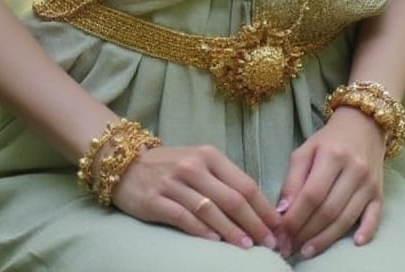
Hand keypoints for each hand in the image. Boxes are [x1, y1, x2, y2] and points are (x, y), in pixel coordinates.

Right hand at [113, 143, 280, 251]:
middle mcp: (194, 167)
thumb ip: (224, 181)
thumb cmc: (170, 167)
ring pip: (211, 210)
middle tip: (270, 243)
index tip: (279, 227)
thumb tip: (257, 209)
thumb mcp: (199, 163)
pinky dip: (201, 231)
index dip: (264, 208)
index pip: (245, 184)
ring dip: (232, 231)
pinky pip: (183, 217)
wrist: (125, 164)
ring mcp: (174, 183)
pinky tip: (215, 243)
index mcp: (209, 155)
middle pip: (232, 199)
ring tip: (248, 247)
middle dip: (255, 223)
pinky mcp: (156, 200)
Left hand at [275, 108, 385, 258]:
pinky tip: (353, 244)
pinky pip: (374, 216)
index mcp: (332, 155)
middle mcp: (354, 169)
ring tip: (307, 250)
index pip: (311, 194)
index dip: (295, 218)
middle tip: (290, 246)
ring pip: (347, 218)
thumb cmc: (329, 140)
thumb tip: (282, 211)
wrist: (363, 125)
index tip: (281, 233)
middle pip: (328, 210)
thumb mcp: (305, 151)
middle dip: (307, 232)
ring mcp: (369, 183)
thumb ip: (292, 179)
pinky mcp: (380, 193)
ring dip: (326, 239)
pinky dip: (366, 232)